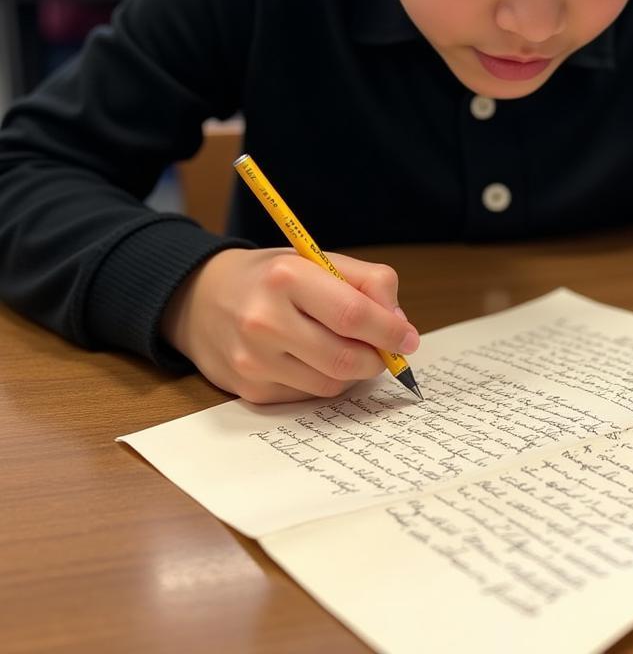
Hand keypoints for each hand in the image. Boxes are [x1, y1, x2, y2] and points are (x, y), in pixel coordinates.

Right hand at [160, 247, 419, 402]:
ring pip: (330, 383)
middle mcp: (264, 320)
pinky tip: (314, 359)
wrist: (201, 299)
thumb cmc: (271, 277)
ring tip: (349, 349)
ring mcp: (254, 360)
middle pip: (344, 357)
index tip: (409, 338)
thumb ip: (368, 282)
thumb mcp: (318, 260)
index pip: (353, 314)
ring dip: (353, 372)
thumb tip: (399, 324)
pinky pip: (307, 396)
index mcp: (287, 277)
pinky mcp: (249, 390)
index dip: (390, 331)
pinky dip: (324, 381)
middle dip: (377, 358)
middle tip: (388, 351)